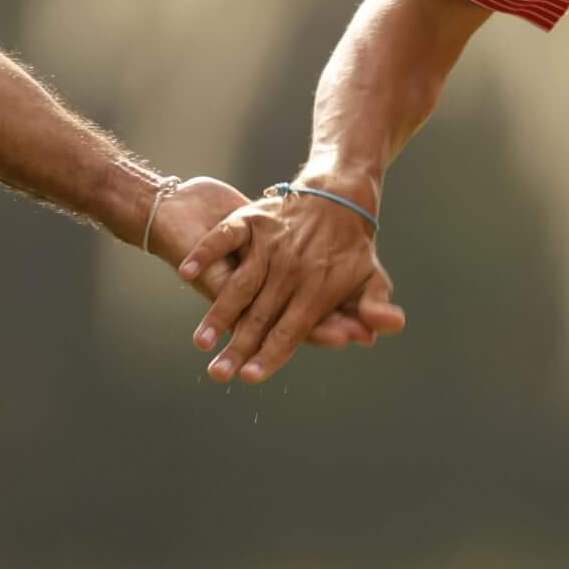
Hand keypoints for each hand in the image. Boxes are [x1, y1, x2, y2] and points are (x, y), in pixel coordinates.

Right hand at [184, 179, 406, 383]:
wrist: (337, 191)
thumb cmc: (352, 244)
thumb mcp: (371, 277)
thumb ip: (373, 308)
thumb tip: (380, 333)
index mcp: (317, 288)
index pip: (291, 330)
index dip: (271, 355)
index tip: (251, 377)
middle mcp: (290, 269)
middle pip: (260, 317)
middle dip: (239, 347)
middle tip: (219, 374)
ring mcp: (268, 244)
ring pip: (240, 286)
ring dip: (219, 313)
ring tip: (202, 341)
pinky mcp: (250, 219)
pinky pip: (225, 237)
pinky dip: (206, 252)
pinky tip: (188, 272)